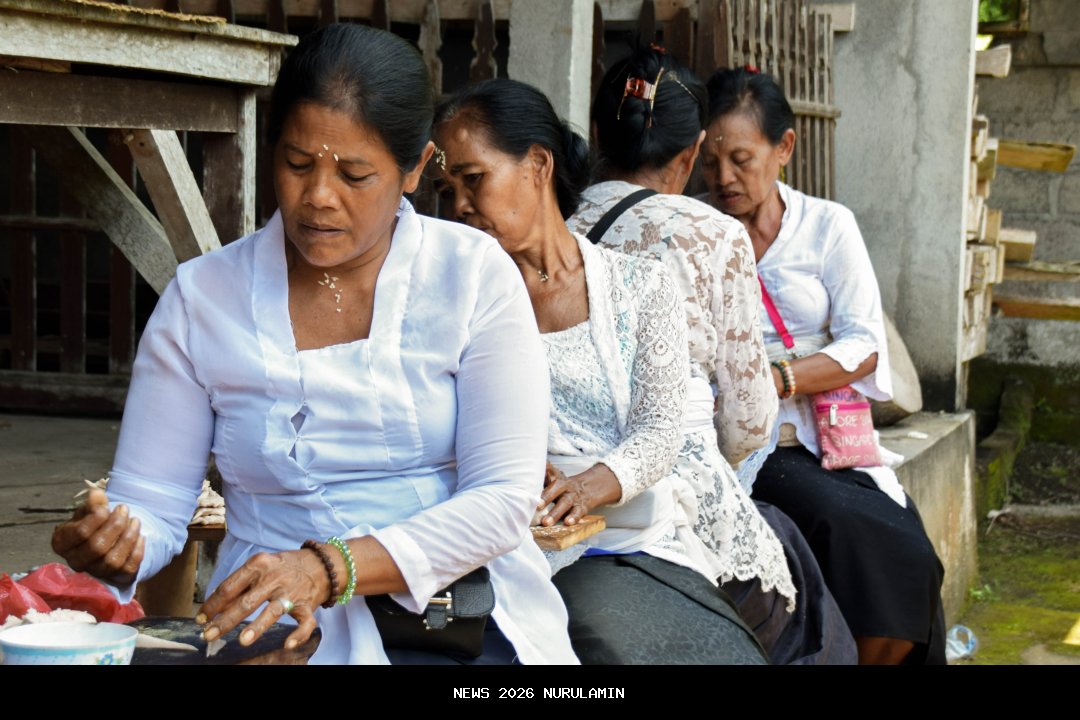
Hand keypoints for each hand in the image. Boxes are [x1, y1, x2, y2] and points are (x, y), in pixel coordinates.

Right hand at [51, 488, 144, 584]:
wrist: (103, 537)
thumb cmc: (92, 522)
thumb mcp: (87, 509)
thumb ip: (92, 503)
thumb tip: (97, 494)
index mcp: (62, 543)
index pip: (80, 533)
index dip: (97, 517)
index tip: (107, 506)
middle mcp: (75, 561)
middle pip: (97, 548)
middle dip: (115, 526)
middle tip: (124, 509)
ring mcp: (95, 572)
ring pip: (113, 560)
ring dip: (128, 538)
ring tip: (135, 520)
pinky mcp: (114, 577)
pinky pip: (128, 568)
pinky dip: (137, 550)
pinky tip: (140, 535)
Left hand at [196, 548, 328, 649]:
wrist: (322, 563)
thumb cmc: (283, 567)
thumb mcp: (261, 566)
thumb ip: (241, 584)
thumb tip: (216, 607)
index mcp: (259, 565)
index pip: (230, 587)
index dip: (213, 604)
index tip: (201, 619)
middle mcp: (274, 578)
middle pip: (246, 602)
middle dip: (226, 620)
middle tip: (209, 635)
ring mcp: (291, 593)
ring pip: (273, 611)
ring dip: (257, 626)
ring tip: (242, 640)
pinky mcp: (307, 606)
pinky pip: (304, 623)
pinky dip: (298, 634)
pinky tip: (288, 644)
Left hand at [538, 462, 620, 526]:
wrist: (590, 488)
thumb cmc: (565, 487)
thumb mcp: (557, 478)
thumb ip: (546, 473)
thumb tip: (536, 463)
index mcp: (559, 481)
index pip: (550, 480)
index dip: (542, 485)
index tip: (532, 493)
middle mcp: (566, 489)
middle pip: (557, 491)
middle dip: (547, 498)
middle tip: (537, 506)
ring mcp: (575, 498)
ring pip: (565, 504)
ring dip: (555, 513)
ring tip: (546, 522)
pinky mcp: (582, 508)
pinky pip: (578, 513)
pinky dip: (573, 518)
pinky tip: (568, 523)